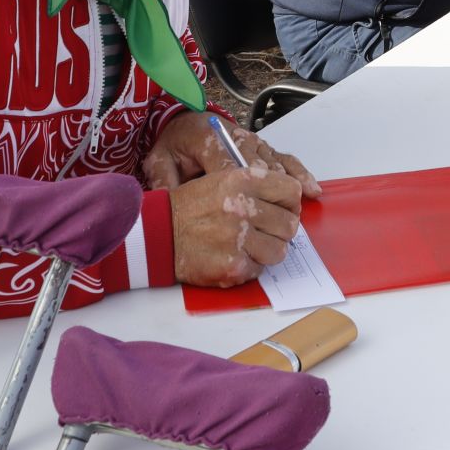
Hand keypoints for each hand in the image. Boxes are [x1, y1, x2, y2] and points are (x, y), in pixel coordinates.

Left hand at [143, 111, 320, 196]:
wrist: (188, 123)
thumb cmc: (175, 146)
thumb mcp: (159, 159)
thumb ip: (161, 177)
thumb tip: (165, 197)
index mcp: (208, 137)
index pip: (225, 164)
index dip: (233, 189)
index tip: (237, 213)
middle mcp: (237, 137)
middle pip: (255, 167)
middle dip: (263, 195)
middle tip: (268, 221)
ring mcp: (255, 142)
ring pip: (273, 165)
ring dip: (284, 190)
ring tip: (292, 213)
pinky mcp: (265, 148)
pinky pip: (286, 160)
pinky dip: (299, 175)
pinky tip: (311, 190)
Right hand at [169, 162, 309, 286]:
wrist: (157, 233)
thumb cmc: (190, 207)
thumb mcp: (223, 179)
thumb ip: (258, 187)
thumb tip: (293, 202)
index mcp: (244, 180)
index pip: (292, 191)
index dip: (290, 204)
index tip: (281, 211)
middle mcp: (243, 206)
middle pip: (290, 224)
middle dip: (279, 231)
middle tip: (263, 233)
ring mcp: (238, 237)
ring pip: (279, 251)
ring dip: (266, 252)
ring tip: (247, 247)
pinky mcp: (232, 265)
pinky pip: (259, 270)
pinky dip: (248, 267)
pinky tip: (232, 258)